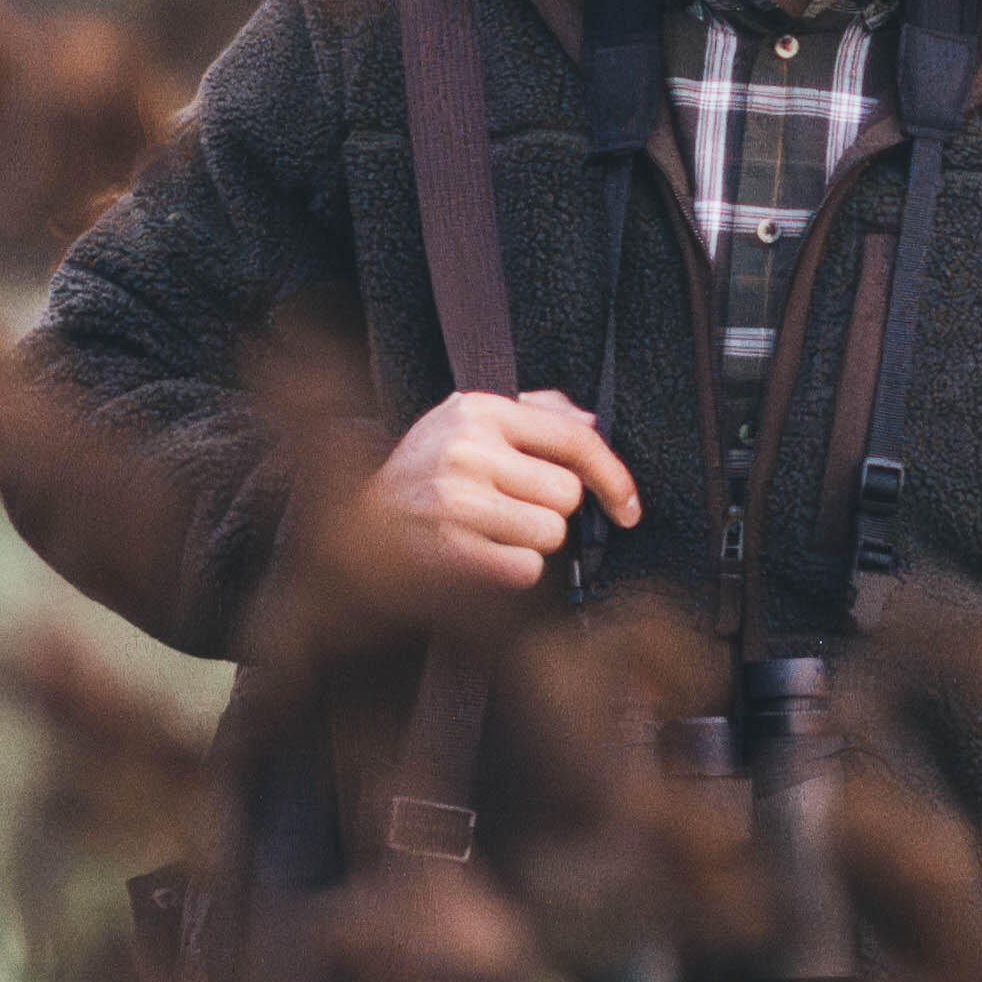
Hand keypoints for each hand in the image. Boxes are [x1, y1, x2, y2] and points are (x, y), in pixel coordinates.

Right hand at [326, 389, 640, 623]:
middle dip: (550, 511)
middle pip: (567, 496)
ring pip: (550, 534)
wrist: (352, 529)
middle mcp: (466, 447)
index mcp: (479, 409)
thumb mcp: (467, 424)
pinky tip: (481, 556)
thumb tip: (592, 425)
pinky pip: (524, 569)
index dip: (614, 478)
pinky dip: (513, 571)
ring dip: (533, 543)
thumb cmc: (423, 475)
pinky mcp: (447, 548)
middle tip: (510, 510)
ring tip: (493, 532)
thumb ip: (533, 415)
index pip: (574, 440)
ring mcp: (455, 498)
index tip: (629, 508)